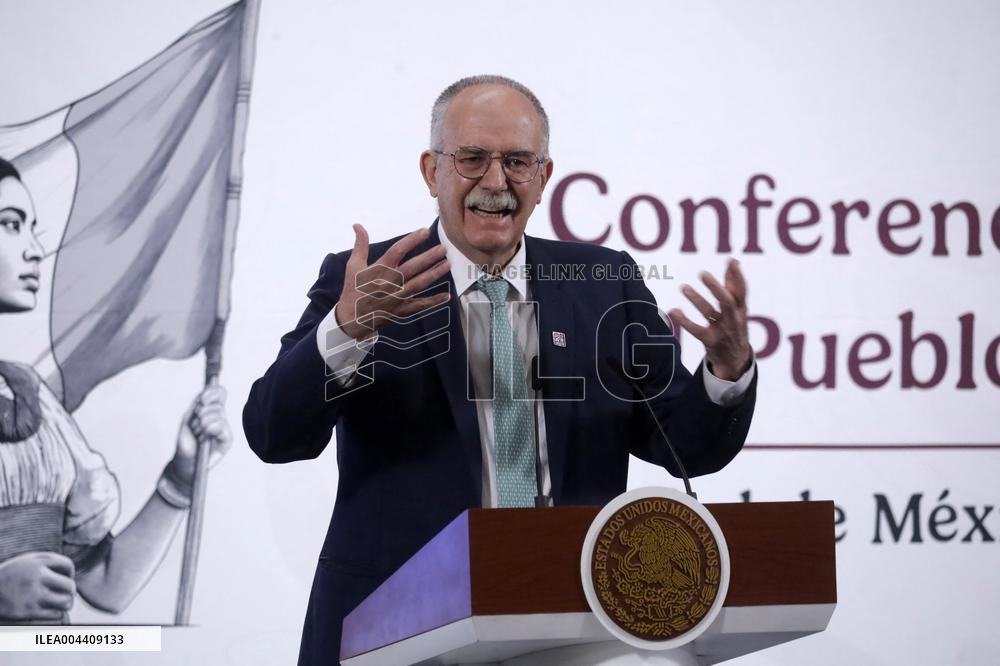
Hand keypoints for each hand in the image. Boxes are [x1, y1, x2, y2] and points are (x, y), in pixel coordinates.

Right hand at [0, 552, 75, 620]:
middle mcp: (37, 576)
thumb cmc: (11, 576)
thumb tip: (72, 573)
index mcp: (37, 561)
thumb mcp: (28, 561)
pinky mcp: (28, 612)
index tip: (63, 578)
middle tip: (64, 593)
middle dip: (70, 591)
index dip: (70, 573)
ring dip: (65, 604)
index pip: (68, 565)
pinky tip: (48, 610)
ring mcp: (33, 595)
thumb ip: (49, 562)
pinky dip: (55, 614)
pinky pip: (55, 615)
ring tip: (59, 603)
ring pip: (66, 602)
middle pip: (70, 586)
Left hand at [170, 385, 230, 486]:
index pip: (220, 392)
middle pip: (218, 403)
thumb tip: (206, 394)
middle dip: (201, 412)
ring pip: (218, 414)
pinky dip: (210, 429)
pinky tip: (205, 438)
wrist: (184, 463)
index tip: (201, 400)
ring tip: (198, 435)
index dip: (212, 392)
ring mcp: (225, 428)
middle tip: (195, 426)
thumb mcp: (187, 419)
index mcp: (211, 410)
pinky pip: (221, 426)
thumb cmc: (185, 442)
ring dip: (202, 424)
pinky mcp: (228, 439)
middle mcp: (220, 417)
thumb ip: (197, 405)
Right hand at [334, 224, 450, 339]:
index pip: (398, 250)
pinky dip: (434, 301)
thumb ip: (360, 245)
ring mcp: (396, 297)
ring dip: (435, 274)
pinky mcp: (401, 310)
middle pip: (413, 267)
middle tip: (444, 249)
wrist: (351, 319)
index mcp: (379, 269)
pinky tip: (447, 295)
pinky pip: (420, 305)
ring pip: (419, 284)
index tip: (425, 231)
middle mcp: (389, 282)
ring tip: (448, 264)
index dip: (412, 240)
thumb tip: (357, 225)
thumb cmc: (353, 290)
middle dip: (429, 257)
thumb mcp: (353, 266)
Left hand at [669, 259, 751, 380]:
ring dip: (696, 300)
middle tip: (702, 273)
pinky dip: (685, 320)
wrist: (736, 360)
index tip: (731, 261)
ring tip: (684, 287)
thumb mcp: (739, 309)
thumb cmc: (735, 326)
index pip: (742, 291)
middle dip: (715, 287)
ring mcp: (722, 331)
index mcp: (742, 309)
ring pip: (709, 313)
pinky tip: (674, 310)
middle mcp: (734, 319)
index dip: (737, 276)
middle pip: (727, 301)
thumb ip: (734, 286)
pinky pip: (696, 330)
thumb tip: (734, 261)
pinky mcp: (710, 341)